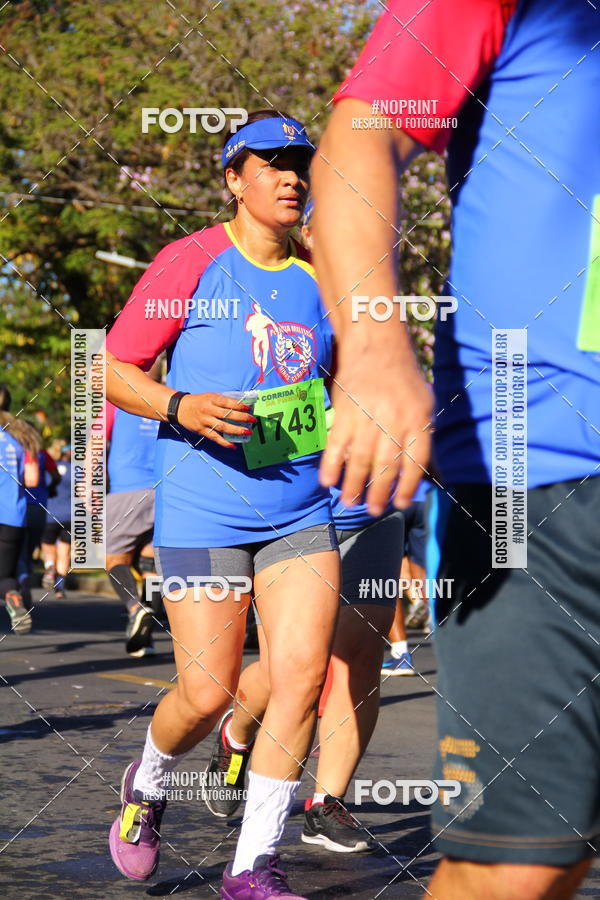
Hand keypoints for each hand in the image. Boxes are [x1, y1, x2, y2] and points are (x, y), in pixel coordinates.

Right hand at [176, 393, 255, 448]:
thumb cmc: (199, 401)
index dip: (239, 405)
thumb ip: (223, 401)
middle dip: (242, 417)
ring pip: (223, 426)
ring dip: (236, 430)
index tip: (248, 408)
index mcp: (211, 399)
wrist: (180, 408)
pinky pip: (215, 437)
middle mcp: (208, 410)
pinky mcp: (202, 430)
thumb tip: (241, 404)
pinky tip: (233, 446)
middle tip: (253, 420)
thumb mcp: (210, 396)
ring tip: (247, 432)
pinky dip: (224, 442)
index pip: (227, 402)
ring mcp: (205, 421)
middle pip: (227, 414)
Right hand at [320, 339, 432, 514]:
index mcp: (418, 418)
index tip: (400, 503)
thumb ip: (422, 434)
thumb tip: (425, 471)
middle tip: (373, 510)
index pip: (415, 461)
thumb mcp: (424, 402)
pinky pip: (337, 443)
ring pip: (361, 458)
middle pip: (387, 464)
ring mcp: (368, 414)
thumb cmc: (402, 376)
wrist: (376, 343)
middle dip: (379, 492)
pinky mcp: (346, 409)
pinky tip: (327, 481)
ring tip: (349, 503)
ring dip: (354, 485)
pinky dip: (332, 464)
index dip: (407, 486)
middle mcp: (395, 419)